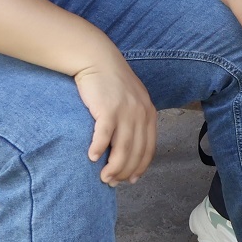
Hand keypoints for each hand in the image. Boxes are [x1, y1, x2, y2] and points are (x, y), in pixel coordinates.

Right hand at [71, 49, 157, 185]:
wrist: (97, 59)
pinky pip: (104, 136)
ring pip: (123, 149)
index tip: (131, 180)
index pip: (149, 148)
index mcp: (149, 113)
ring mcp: (125, 112)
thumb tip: (127, 148)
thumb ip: (134, 120)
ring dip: (113, 167)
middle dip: (125, 172)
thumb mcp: (131, 100)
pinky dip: (99, 149)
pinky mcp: (107, 109)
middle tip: (112, 182)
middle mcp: (141, 114)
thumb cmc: (111, 83)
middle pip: (136, 152)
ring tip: (104, 177)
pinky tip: (92, 158)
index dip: (140, 167)